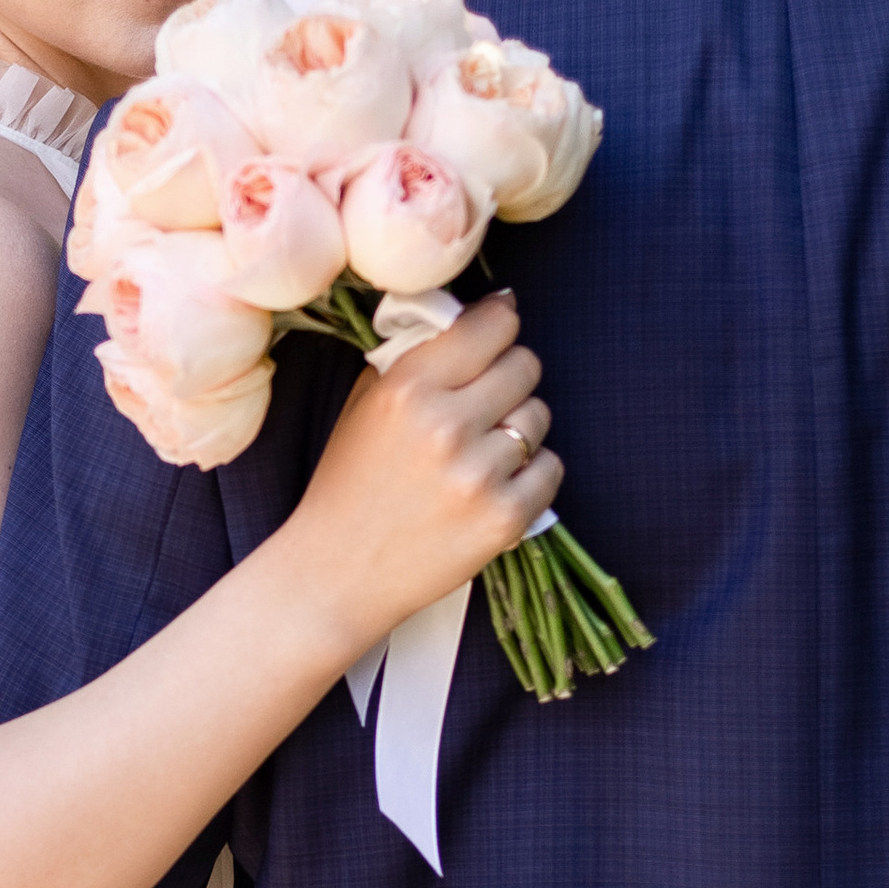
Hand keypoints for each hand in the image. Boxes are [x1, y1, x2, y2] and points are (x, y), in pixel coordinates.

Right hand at [281, 292, 562, 657]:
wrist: (337, 574)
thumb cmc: (350, 485)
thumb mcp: (365, 405)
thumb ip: (416, 357)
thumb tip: (478, 313)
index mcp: (408, 389)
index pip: (492, 326)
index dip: (500, 324)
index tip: (497, 332)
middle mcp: (445, 425)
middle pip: (525, 365)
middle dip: (510, 378)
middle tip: (486, 402)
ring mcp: (478, 474)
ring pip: (539, 417)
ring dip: (519, 429)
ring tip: (481, 453)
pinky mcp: (504, 518)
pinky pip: (552, 468)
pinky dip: (532, 475)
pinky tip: (495, 486)